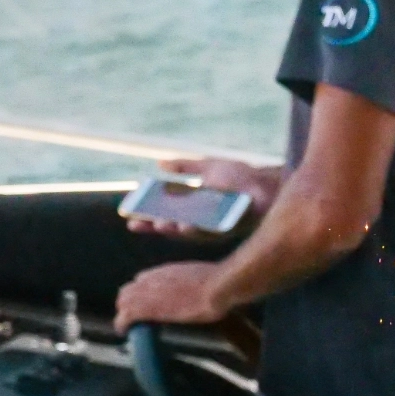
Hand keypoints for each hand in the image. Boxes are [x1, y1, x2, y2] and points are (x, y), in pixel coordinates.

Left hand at [114, 261, 228, 331]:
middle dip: (128, 302)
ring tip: (127, 325)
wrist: (217, 287)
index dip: (141, 292)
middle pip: (128, 290)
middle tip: (133, 317)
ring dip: (124, 313)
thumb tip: (199, 287)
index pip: (142, 280)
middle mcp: (152, 278)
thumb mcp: (201, 276)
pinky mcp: (147, 309)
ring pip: (123, 301)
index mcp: (165, 271)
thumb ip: (191, 281)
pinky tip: (123, 331)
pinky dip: (121, 324)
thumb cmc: (218, 282)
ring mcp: (148, 292)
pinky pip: (125, 316)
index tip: (146, 301)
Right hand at [125, 157, 283, 237]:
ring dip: (177, 229)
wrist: (266, 183)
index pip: (164, 217)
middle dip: (157, 226)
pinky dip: (199, 228)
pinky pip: (212, 230)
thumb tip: (160, 164)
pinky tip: (186, 225)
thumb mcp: (207, 168)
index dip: (146, 219)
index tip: (128, 217)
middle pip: (173, 227)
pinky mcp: (231, 227)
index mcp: (193, 209)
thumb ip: (185, 167)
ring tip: (163, 225)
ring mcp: (216, 226)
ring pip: (191, 232)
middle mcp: (201, 222)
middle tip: (139, 223)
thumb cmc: (240, 177)